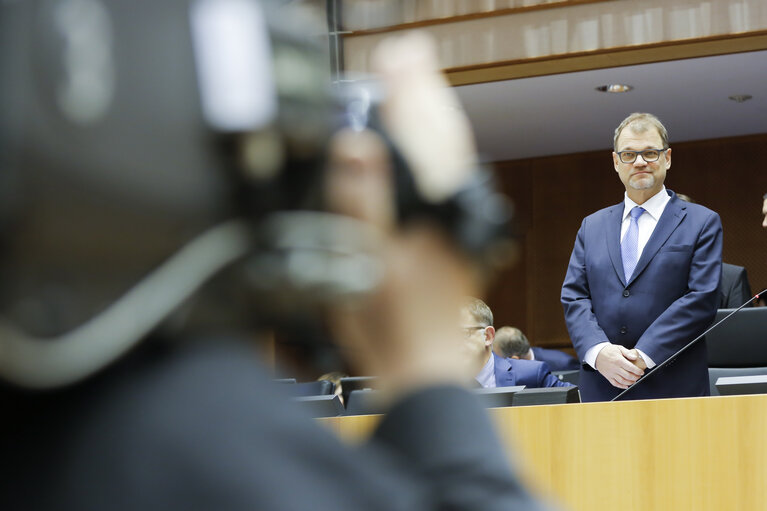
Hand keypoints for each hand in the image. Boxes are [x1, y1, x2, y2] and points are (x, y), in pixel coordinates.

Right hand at [323, 34, 482, 400]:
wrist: (422, 365)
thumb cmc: (391, 323)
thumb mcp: (363, 262)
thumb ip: (360, 200)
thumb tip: (355, 147)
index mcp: (431, 206)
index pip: (418, 132)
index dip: (403, 91)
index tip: (394, 57)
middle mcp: (451, 207)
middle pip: (441, 135)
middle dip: (423, 91)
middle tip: (408, 55)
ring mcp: (454, 221)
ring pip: (448, 155)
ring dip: (432, 115)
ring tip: (416, 84)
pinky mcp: (451, 234)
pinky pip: (446, 177)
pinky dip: (434, 150)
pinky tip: (423, 148)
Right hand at [595, 344, 644, 388]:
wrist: (597, 354)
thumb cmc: (608, 350)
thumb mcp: (619, 348)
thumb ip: (627, 353)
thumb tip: (635, 357)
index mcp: (618, 360)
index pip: (631, 368)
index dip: (638, 371)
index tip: (641, 372)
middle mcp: (615, 368)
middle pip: (628, 376)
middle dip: (635, 377)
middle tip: (638, 376)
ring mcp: (611, 373)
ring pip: (622, 381)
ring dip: (630, 382)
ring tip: (634, 381)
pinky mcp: (608, 376)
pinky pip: (615, 383)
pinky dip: (621, 386)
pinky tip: (626, 386)